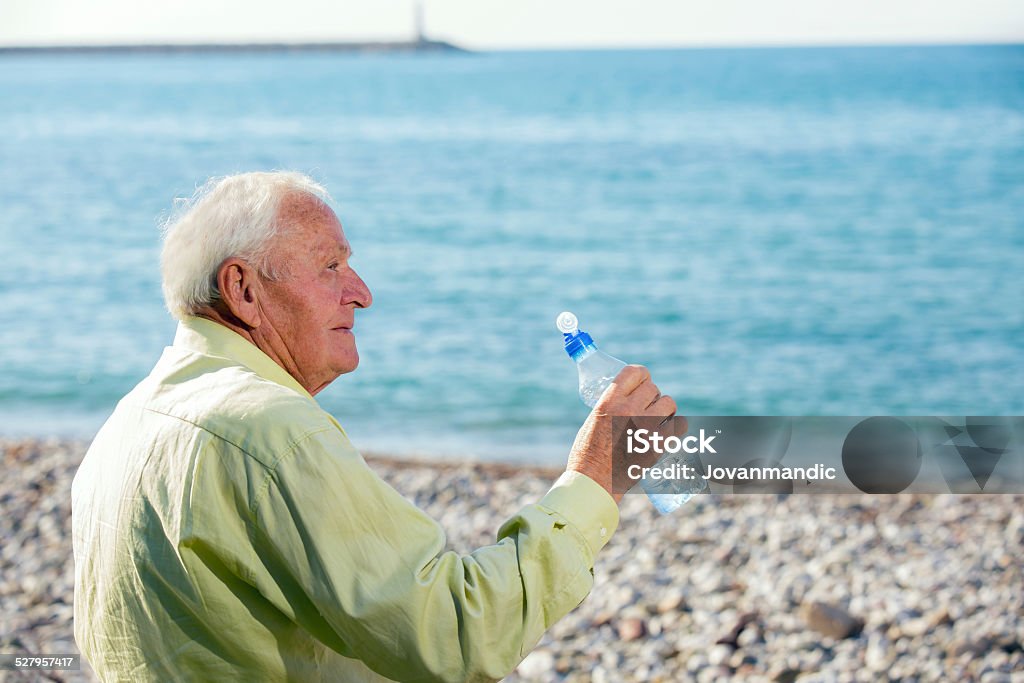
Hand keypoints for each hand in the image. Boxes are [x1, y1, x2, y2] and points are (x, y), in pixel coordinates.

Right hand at [565, 365, 684, 502]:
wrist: (594, 482)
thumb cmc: (588, 453)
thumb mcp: (594, 420)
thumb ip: (612, 406)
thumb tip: (629, 399)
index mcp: (610, 401)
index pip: (635, 372)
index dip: (642, 376)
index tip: (642, 383)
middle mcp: (629, 409)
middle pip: (653, 388)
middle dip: (651, 396)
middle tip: (646, 409)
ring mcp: (646, 426)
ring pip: (669, 403)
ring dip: (665, 409)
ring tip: (657, 420)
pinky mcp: (658, 444)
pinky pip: (680, 424)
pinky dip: (676, 427)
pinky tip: (668, 431)